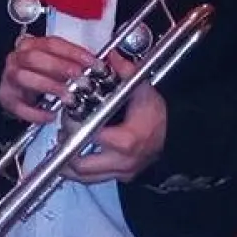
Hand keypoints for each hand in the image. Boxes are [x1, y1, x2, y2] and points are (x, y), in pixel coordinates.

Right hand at [0, 35, 98, 124]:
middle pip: (34, 57)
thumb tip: (94, 63)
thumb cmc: (38, 75)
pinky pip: (20, 106)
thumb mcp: (54, 62)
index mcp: (30, 46)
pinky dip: (36, 112)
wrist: (16, 91)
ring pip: (24, 77)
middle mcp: (17, 59)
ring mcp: (10, 79)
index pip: (51, 43)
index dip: (73, 52)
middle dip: (59, 66)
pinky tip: (50, 114)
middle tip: (78, 75)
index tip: (90, 62)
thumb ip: (72, 60)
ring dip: (49, 86)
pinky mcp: (7, 99)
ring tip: (68, 96)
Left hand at [63, 53, 167, 183]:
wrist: (175, 135)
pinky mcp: (121, 177)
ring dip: (69, 165)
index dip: (75, 126)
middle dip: (66, 150)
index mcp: (126, 140)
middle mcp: (123, 162)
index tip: (70, 115)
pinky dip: (82, 170)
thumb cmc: (158, 115)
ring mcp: (122, 172)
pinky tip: (76, 154)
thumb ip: (126, 73)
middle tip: (61, 133)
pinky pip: (94, 179)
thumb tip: (112, 56)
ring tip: (64, 144)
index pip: (90, 138)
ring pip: (85, 178)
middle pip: (81, 166)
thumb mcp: (143, 91)